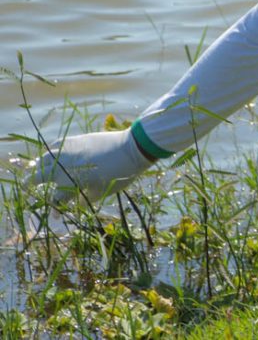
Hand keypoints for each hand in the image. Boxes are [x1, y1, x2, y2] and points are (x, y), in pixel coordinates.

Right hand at [27, 128, 154, 202]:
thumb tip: (77, 201)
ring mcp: (67, 153)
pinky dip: (49, 151)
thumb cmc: (120, 174)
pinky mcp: (73, 141)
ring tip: (35, 171)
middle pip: (38, 178)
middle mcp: (63, 169)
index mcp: (70, 184)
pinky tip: (49, 154)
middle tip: (26, 188)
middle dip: (31, 185)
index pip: (56, 200)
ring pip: (43, 160)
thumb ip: (86, 197)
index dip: (56, 209)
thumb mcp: (103, 191)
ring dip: (37, 167)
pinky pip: (55, 145)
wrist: (130, 149)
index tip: (57, 216)